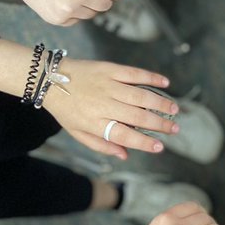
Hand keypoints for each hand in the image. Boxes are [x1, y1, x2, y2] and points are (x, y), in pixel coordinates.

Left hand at [43, 60, 178, 159]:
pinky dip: (151, 77)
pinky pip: (134, 73)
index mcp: (94, 122)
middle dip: (159, 124)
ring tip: (174, 110)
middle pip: (137, 116)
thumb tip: (125, 155)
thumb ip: (101, 145)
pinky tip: (165, 83)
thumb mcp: (77, 133)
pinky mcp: (109, 69)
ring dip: (160, 103)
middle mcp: (103, 104)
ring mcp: (107, 84)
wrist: (50, 78)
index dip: (143, 142)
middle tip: (174, 129)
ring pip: (140, 95)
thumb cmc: (66, 108)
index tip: (159, 147)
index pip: (124, 135)